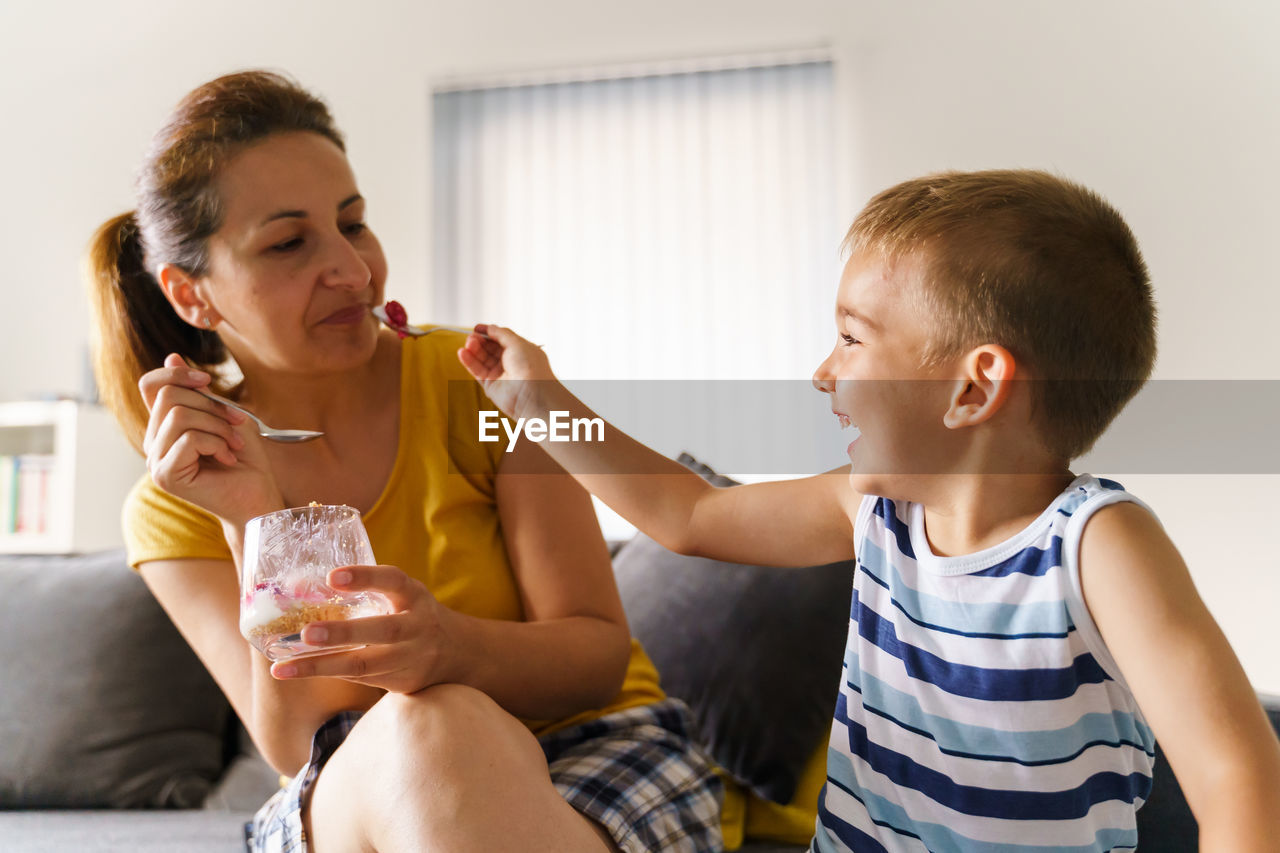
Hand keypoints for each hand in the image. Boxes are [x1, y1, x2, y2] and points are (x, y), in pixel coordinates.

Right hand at [139, 353, 282, 526]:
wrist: (257, 495)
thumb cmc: (245, 458)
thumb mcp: (227, 415)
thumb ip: (200, 392)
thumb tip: (172, 357)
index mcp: (164, 426)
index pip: (150, 385)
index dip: (176, 374)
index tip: (207, 382)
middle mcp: (153, 442)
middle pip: (169, 396)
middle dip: (211, 406)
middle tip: (237, 425)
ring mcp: (156, 461)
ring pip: (179, 415)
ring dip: (218, 426)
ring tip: (233, 444)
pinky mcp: (165, 475)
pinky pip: (188, 439)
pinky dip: (217, 443)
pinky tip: (227, 458)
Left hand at [269, 564, 453, 693]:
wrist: (457, 652)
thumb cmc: (413, 614)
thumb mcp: (403, 594)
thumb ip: (369, 589)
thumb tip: (302, 582)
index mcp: (414, 596)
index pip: (393, 581)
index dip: (365, 577)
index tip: (332, 576)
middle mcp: (418, 627)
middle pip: (383, 631)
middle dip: (343, 633)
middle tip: (306, 633)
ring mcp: (412, 658)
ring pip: (364, 665)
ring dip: (321, 666)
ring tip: (282, 668)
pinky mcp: (402, 683)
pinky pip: (360, 679)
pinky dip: (328, 674)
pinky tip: (297, 672)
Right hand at [457, 323, 554, 416]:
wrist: (531, 394)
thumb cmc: (530, 367)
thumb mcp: (517, 343)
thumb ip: (501, 334)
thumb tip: (490, 328)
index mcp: (520, 351)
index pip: (501, 339)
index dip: (489, 333)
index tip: (477, 328)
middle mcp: (510, 362)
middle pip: (489, 348)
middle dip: (480, 341)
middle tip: (471, 337)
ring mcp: (499, 374)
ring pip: (482, 359)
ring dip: (473, 350)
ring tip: (467, 344)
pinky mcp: (490, 385)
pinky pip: (477, 371)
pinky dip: (469, 361)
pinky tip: (462, 352)